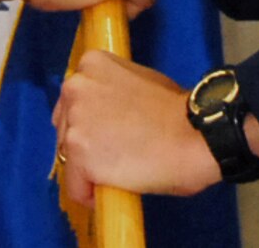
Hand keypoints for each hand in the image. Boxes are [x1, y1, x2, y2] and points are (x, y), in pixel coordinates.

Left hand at [53, 51, 219, 202]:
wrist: (193, 134)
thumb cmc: (177, 110)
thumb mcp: (140, 80)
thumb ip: (113, 91)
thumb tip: (105, 114)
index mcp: (91, 64)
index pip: (73, 100)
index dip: (91, 122)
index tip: (110, 133)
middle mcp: (75, 87)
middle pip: (64, 126)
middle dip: (85, 143)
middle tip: (117, 153)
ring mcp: (74, 122)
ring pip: (68, 157)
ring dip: (89, 168)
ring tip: (121, 171)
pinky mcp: (79, 155)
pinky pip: (75, 187)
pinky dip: (90, 194)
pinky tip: (113, 190)